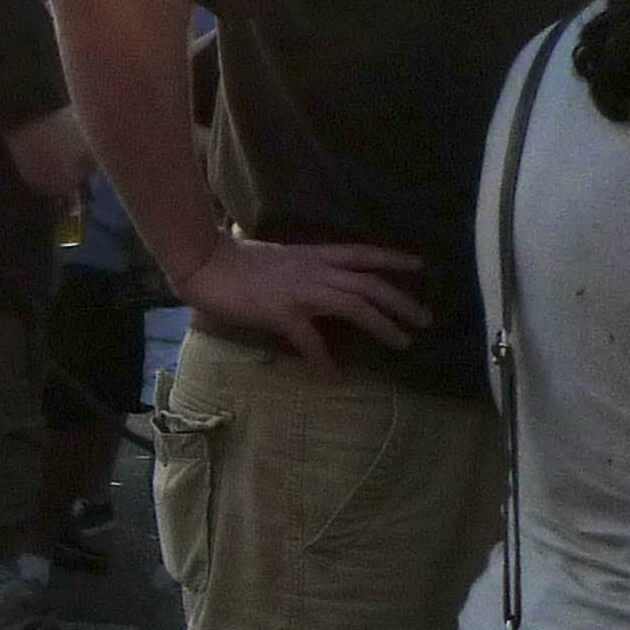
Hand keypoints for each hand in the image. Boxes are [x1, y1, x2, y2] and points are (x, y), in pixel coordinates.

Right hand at [174, 233, 427, 369]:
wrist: (203, 262)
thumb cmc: (231, 259)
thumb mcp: (275, 257)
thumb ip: (296, 266)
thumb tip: (303, 275)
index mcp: (312, 255)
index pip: (361, 253)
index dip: (392, 258)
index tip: (420, 265)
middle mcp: (314, 270)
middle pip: (369, 283)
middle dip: (401, 301)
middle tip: (425, 320)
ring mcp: (301, 290)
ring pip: (355, 305)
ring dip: (382, 325)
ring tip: (403, 342)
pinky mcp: (282, 312)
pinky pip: (310, 340)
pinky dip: (324, 360)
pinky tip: (333, 377)